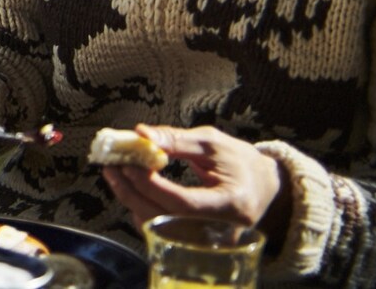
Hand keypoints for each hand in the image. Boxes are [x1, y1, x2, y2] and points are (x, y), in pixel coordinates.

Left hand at [101, 125, 288, 239]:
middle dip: (132, 191)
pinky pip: (158, 229)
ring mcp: (206, 242)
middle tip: (112, 165)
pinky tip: (130, 186)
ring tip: (116, 172)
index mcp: (232, 205)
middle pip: (164, 219)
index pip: (183, 203)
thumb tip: (140, 133)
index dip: (151, 185)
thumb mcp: (213, 143)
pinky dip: (139, 206)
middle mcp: (220, 232)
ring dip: (130, 199)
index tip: (130, 163)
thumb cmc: (241, 162)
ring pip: (156, 228)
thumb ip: (176, 139)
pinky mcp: (193, 242)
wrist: (263, 189)